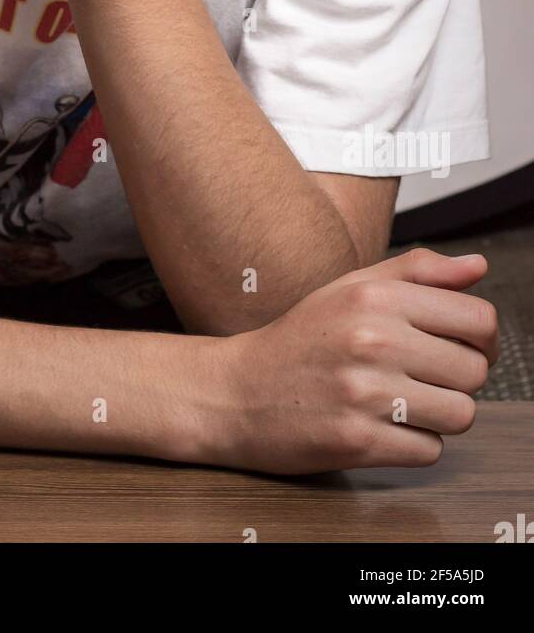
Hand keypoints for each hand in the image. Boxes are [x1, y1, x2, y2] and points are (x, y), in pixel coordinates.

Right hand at [200, 249, 498, 474]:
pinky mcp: (358, 441)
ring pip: (460, 414)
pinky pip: (429, 450)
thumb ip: (417, 272)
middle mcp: (372, 339)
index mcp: (375, 297)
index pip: (479, 319)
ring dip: (438, 414)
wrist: (236, 391)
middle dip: (456, 379)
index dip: (481, 338)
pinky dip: (412, 443)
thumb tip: (478, 267)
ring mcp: (365, 392)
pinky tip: (382, 426)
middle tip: (422, 377)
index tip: (461, 347)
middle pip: (474, 371)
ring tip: (402, 402)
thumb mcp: (350, 287)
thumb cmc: (299, 339)